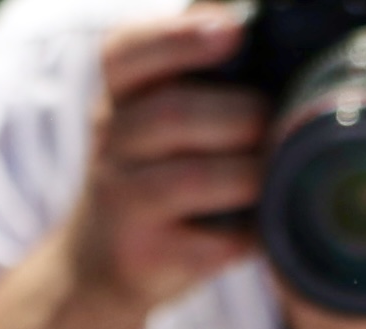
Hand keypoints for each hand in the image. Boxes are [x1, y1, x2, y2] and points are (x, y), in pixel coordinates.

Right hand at [68, 8, 264, 316]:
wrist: (95, 266)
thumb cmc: (149, 174)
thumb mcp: (149, 114)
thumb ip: (190, 71)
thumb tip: (246, 17)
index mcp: (116, 96)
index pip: (126, 53)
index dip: (179, 38)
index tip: (232, 31)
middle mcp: (109, 143)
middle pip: (173, 113)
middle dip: (240, 114)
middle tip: (270, 123)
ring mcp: (121, 203)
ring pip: (192, 178)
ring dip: (248, 173)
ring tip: (269, 174)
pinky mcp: (142, 258)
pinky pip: (211, 243)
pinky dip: (248, 235)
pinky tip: (258, 228)